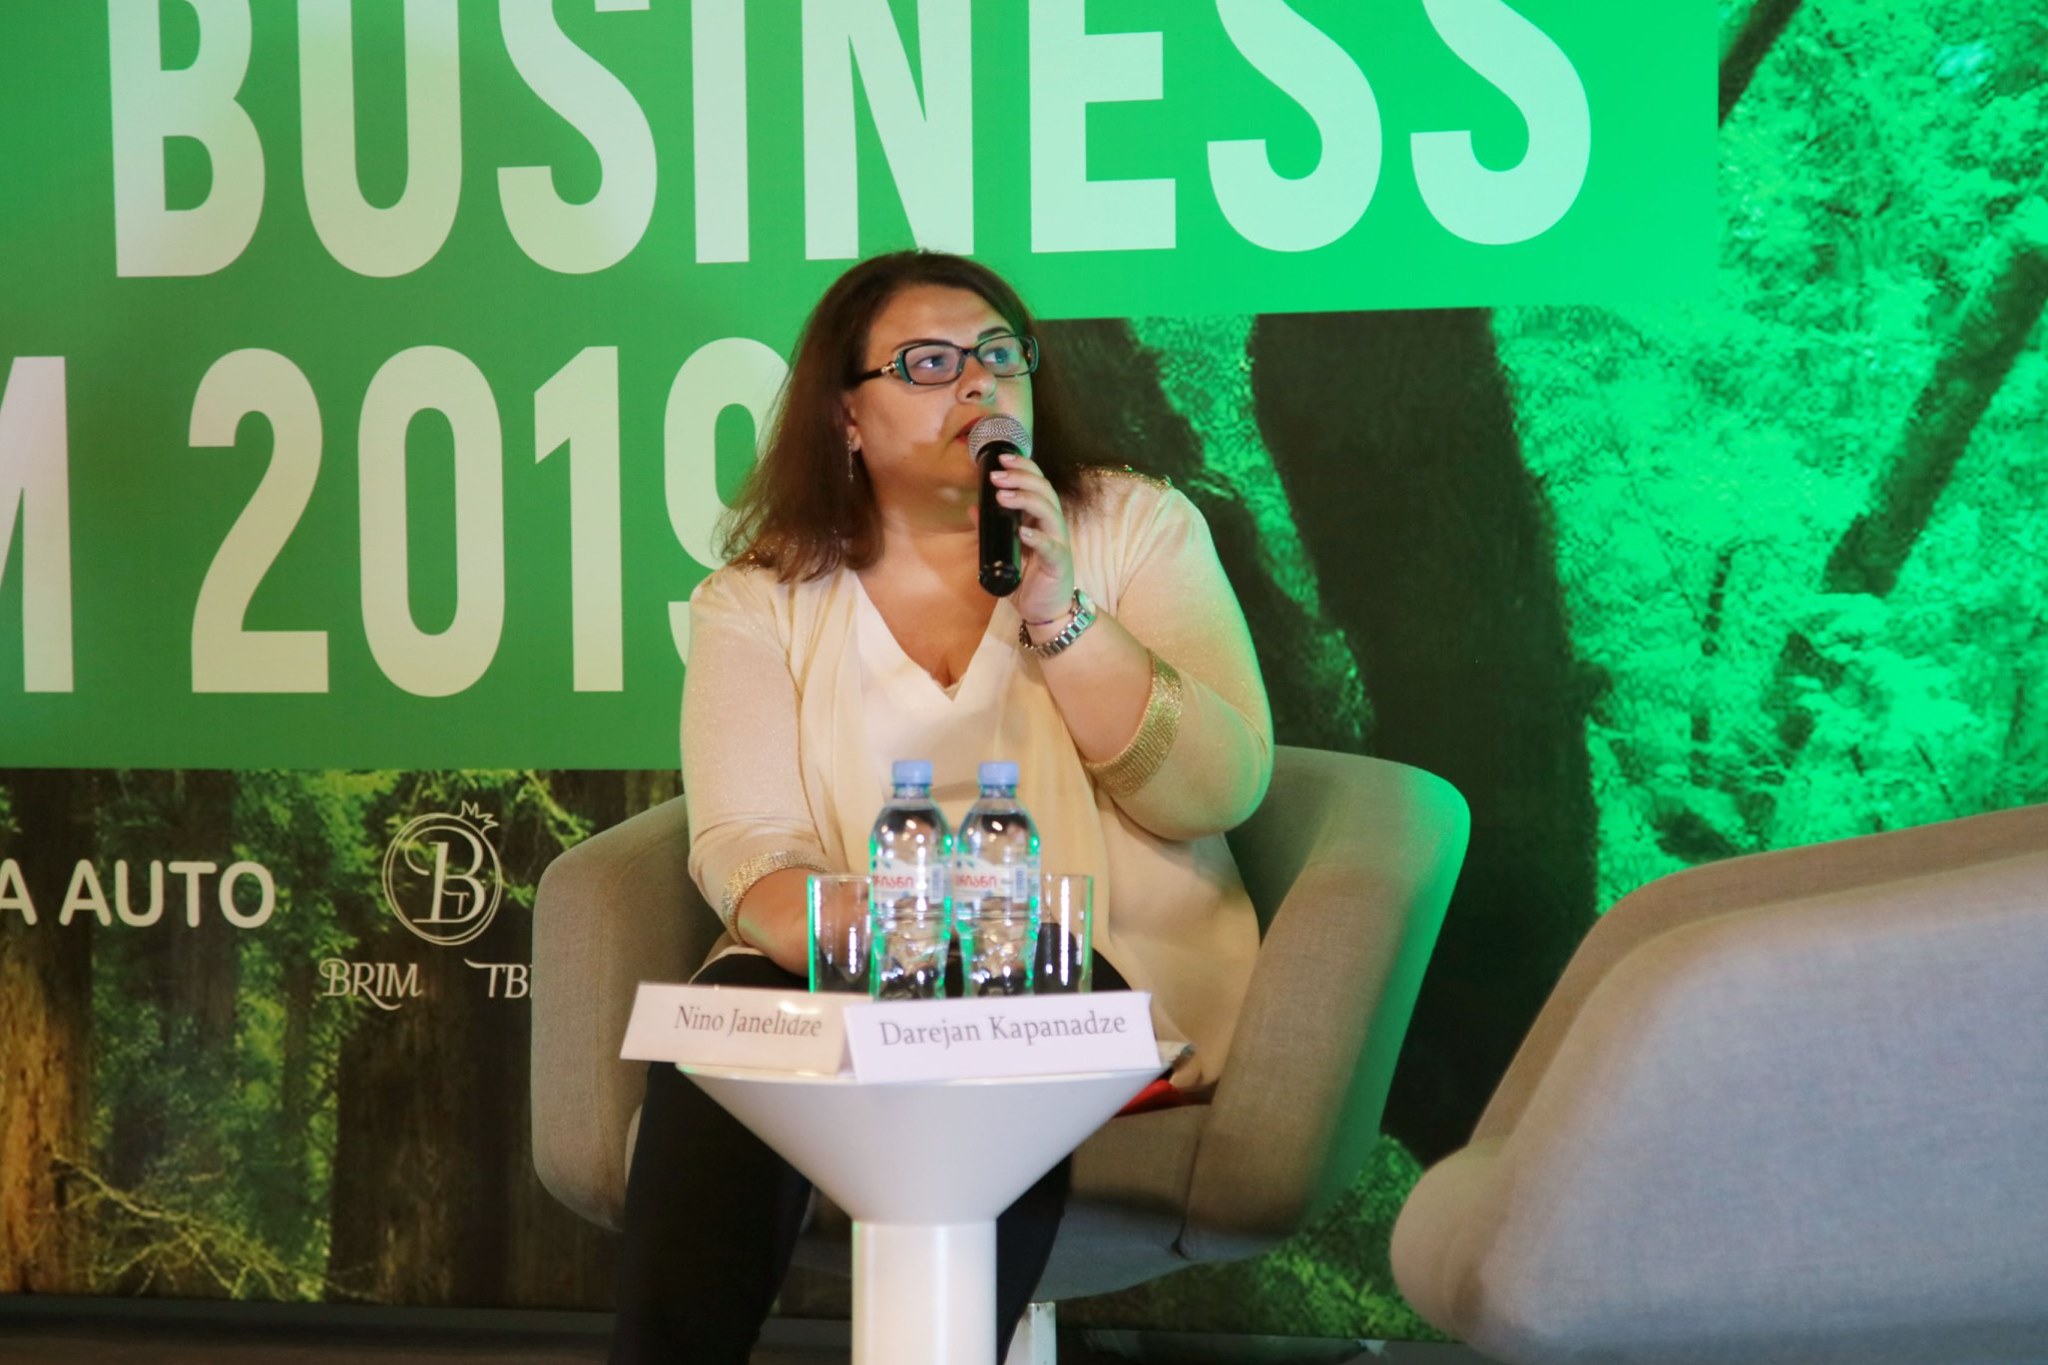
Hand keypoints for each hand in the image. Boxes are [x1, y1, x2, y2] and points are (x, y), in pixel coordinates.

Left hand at [988, 453, 1075, 628]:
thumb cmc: (1028, 578)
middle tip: (997, 476)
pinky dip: (1037, 537)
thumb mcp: (1003, 550)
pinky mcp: (1059, 563)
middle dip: (1021, 479)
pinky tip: (1023, 532)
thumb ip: (990, 529)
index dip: (1022, 468)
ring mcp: (1058, 542)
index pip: (1037, 483)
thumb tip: (972, 507)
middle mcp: (1053, 525)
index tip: (1000, 460)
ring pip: (1049, 512)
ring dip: (1026, 500)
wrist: (1045, 611)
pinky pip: (1050, 546)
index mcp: (1041, 518)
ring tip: (1002, 496)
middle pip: (1044, 491)